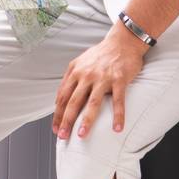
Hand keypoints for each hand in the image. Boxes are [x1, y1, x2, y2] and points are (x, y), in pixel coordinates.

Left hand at [51, 25, 147, 140]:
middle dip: (66, 120)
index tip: (56, 128)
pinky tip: (117, 128)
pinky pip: (118, 101)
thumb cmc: (101, 55)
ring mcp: (103, 78)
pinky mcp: (119, 79)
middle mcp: (87, 75)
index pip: (62, 97)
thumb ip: (70, 79)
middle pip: (74, 101)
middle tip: (62, 136)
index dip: (58, 114)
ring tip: (82, 135)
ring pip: (93, 103)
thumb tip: (60, 100)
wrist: (123, 41)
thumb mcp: (80, 62)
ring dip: (87, 121)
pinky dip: (118, 116)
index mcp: (75, 72)